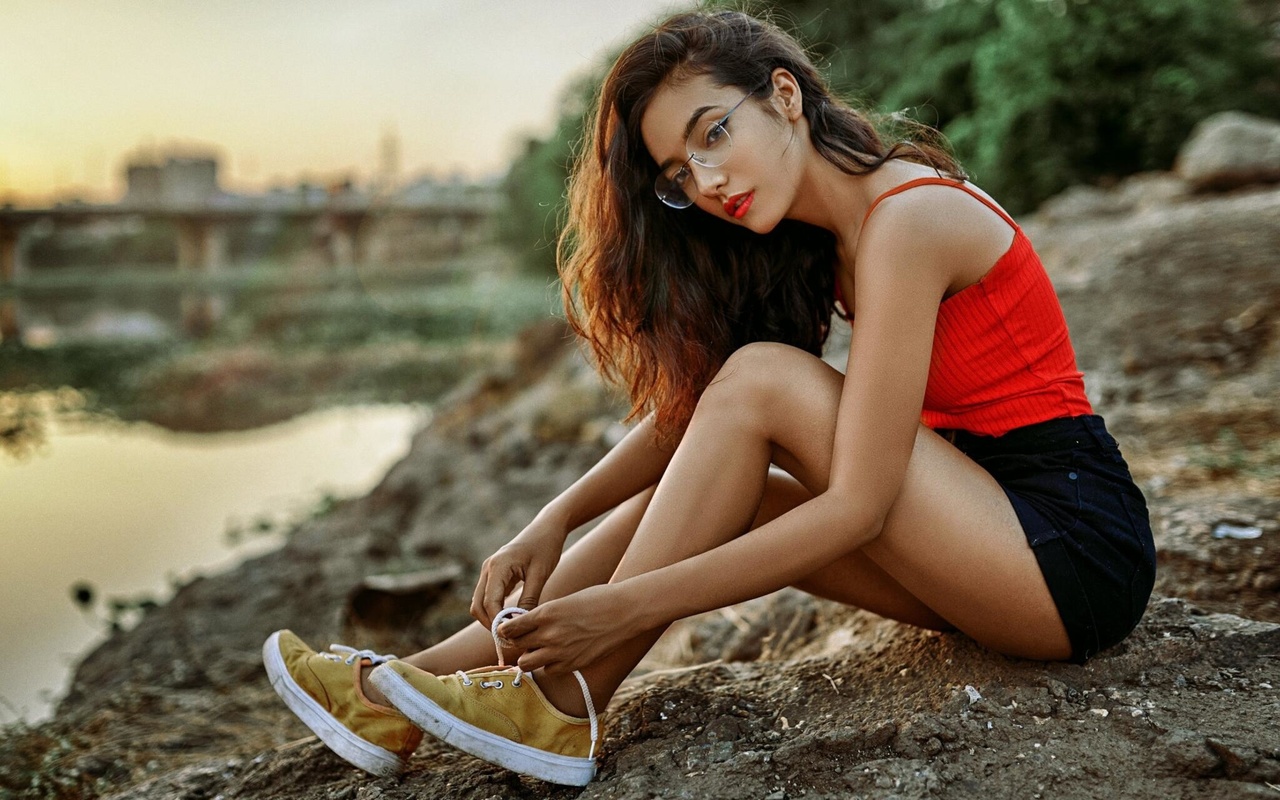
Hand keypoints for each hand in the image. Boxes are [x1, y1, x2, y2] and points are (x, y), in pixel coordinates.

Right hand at [470, 516, 565, 629]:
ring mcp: (489, 571)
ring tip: (511, 632)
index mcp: (498, 566)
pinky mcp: (494, 574)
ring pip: (479, 603)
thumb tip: (520, 623)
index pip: (489, 602)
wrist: (546, 527)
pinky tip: (511, 620)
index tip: (511, 636)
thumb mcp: (541, 574)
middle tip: (509, 640)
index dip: (497, 622)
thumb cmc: (546, 547)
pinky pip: (488, 597)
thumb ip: (529, 598)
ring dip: (491, 619)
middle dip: (490, 624)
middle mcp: (488, 568)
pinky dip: (495, 611)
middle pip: (477, 606)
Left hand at [495, 584, 641, 674]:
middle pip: (516, 646)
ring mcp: (561, 652)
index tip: (508, 628)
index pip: (510, 628)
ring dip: (528, 657)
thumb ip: (543, 615)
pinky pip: (547, 671)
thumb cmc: (596, 599)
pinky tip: (555, 655)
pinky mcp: (572, 665)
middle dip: (516, 642)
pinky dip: (547, 665)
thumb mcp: (564, 601)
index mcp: (546, 613)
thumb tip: (524, 626)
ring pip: (526, 664)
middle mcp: (550, 634)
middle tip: (522, 639)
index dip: (506, 629)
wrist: (625, 611)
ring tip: (536, 649)